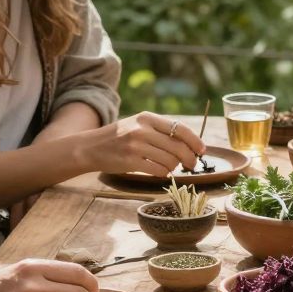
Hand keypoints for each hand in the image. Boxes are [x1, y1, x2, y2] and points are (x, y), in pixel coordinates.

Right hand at [91, 112, 205, 176]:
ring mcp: (136, 146)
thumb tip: (189, 144)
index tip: (202, 150)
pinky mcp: (131, 162)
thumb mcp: (138, 125)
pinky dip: (164, 173)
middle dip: (190, 158)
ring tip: (169, 166)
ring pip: (170, 161)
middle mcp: (142, 129)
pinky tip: (160, 171)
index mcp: (147, 118)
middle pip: (178, 147)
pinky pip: (159, 171)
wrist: (91, 147)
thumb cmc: (119, 137)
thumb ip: (160, 130)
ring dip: (174, 167)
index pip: (180, 129)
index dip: (195, 141)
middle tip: (191, 165)